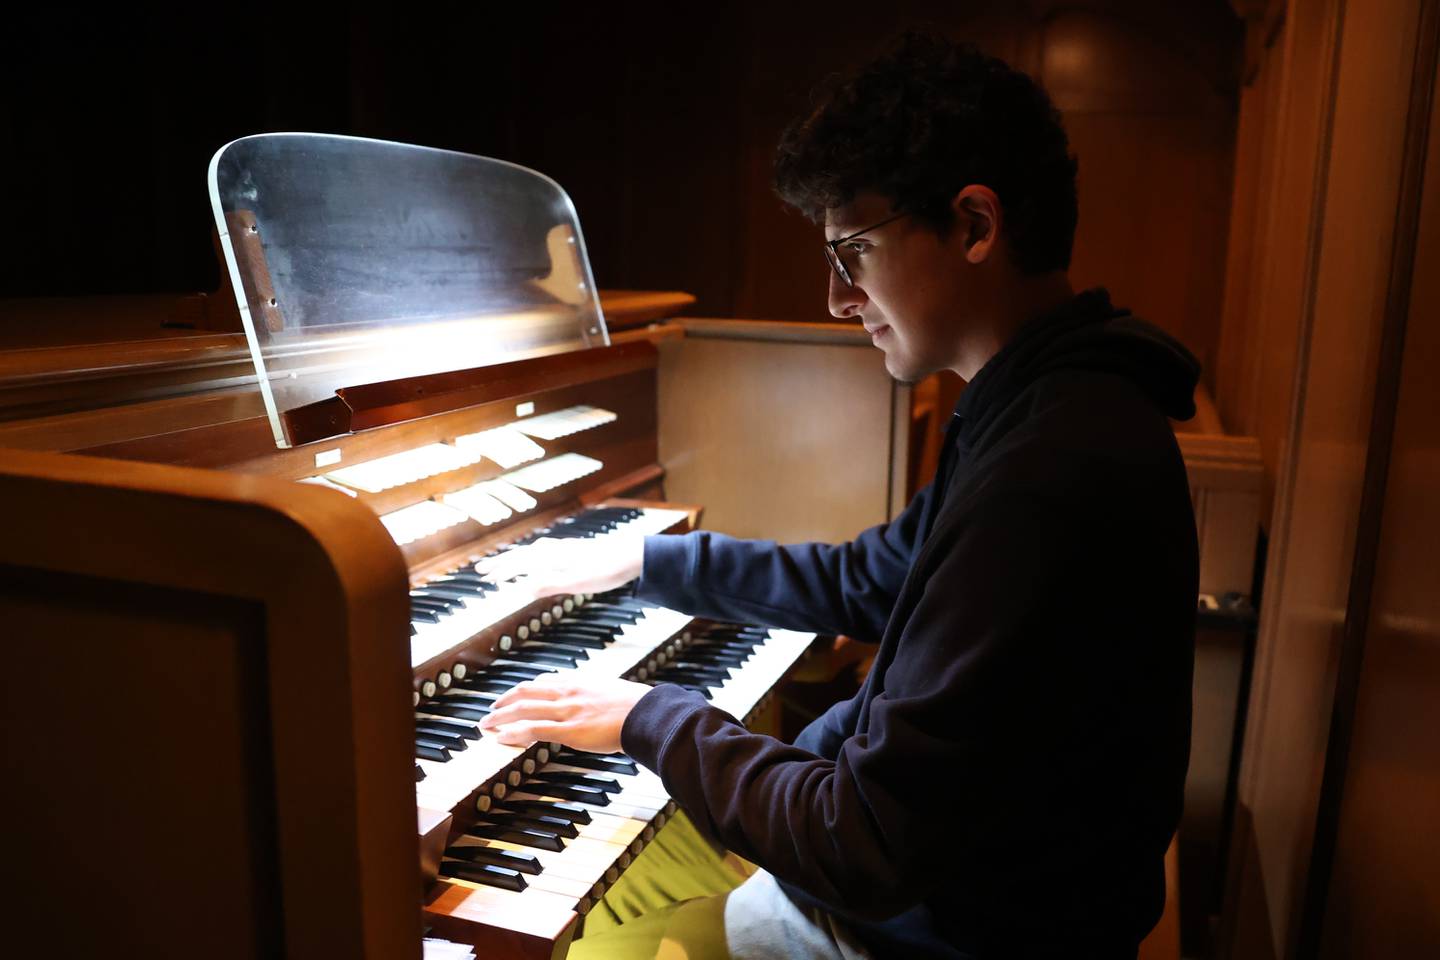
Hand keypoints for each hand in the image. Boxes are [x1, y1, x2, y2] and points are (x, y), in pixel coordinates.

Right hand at [474, 534, 645, 600]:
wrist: (632, 555)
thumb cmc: (606, 570)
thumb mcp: (577, 582)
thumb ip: (550, 584)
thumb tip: (522, 588)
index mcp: (552, 557)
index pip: (519, 563)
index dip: (501, 571)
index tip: (484, 577)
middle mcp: (554, 550)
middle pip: (521, 556)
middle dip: (501, 563)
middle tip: (481, 570)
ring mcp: (563, 549)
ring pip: (531, 553)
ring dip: (514, 560)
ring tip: (502, 566)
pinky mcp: (572, 551)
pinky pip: (542, 553)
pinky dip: (530, 557)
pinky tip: (535, 558)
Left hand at [479, 674, 653, 753]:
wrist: (646, 714)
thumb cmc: (636, 706)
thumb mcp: (612, 692)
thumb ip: (597, 695)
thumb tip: (598, 702)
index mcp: (579, 682)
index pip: (543, 681)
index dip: (524, 689)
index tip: (513, 695)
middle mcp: (568, 692)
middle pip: (526, 692)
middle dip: (504, 701)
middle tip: (491, 710)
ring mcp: (567, 710)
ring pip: (523, 709)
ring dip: (500, 717)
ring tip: (486, 725)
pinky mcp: (569, 730)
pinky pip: (534, 730)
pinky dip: (513, 733)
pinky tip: (501, 738)